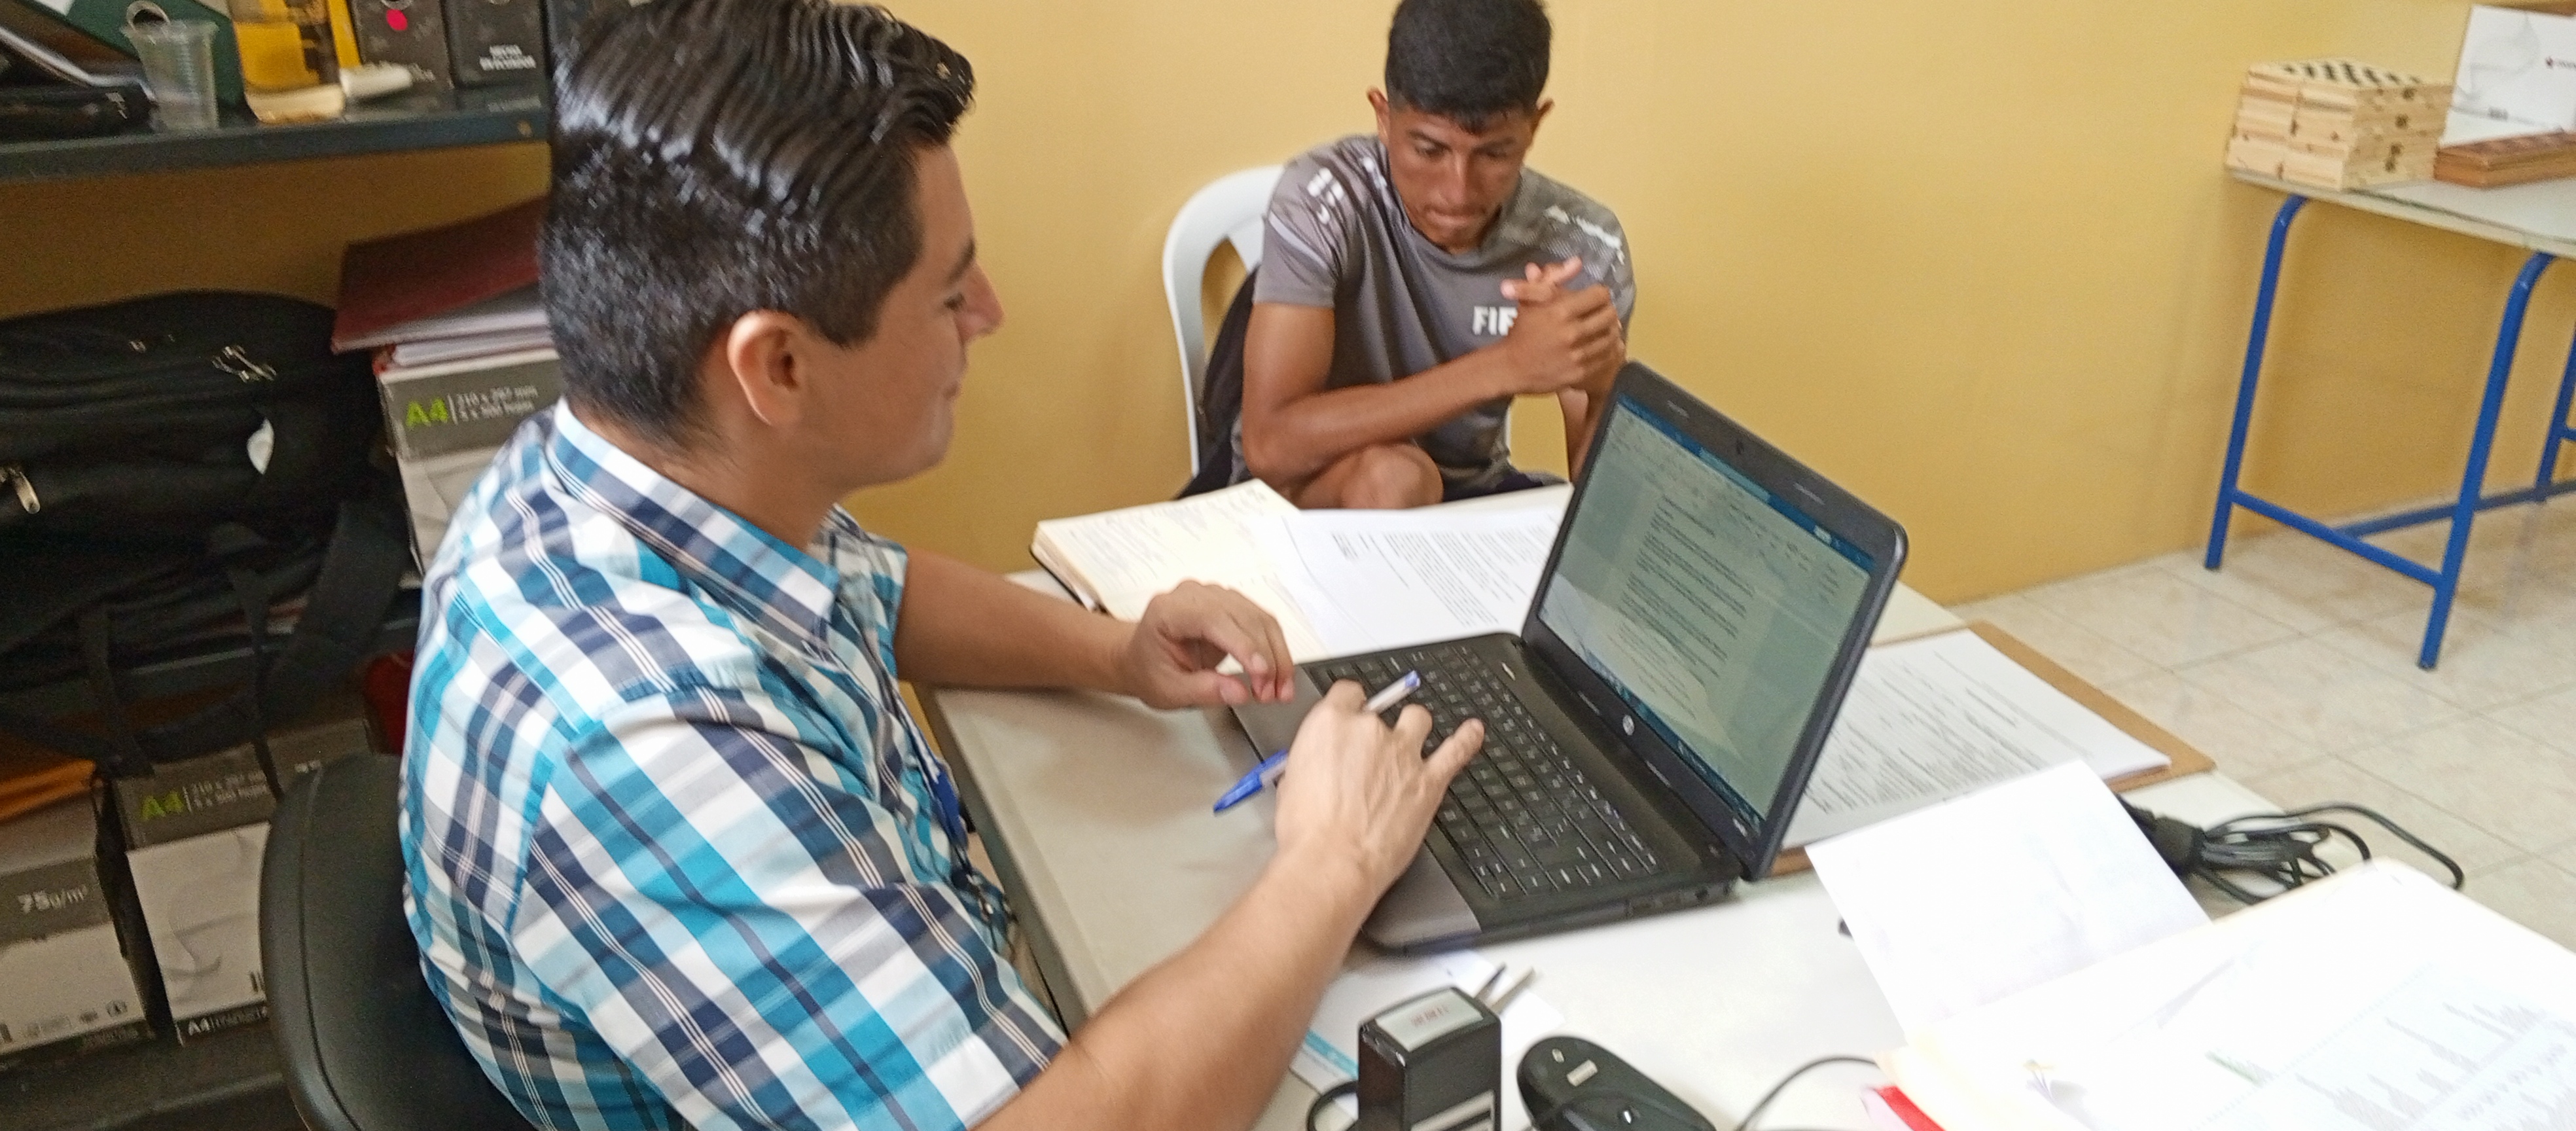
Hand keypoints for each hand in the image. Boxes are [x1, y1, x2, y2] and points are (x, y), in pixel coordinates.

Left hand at [1117, 582, 1295, 708]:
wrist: (1142, 658)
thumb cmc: (1149, 671)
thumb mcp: (1168, 691)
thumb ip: (1203, 690)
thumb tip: (1240, 692)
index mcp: (1169, 610)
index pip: (1214, 619)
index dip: (1243, 645)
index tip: (1263, 673)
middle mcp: (1195, 595)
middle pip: (1243, 617)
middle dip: (1266, 657)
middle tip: (1274, 694)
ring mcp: (1216, 596)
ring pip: (1260, 619)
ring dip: (1277, 655)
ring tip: (1281, 690)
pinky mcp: (1232, 605)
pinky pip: (1262, 622)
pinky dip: (1275, 650)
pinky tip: (1279, 675)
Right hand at [1271, 681, 1482, 897]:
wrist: (1331, 861)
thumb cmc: (1306, 831)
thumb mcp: (1292, 782)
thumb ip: (1314, 761)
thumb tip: (1322, 764)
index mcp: (1330, 724)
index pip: (1348, 693)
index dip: (1351, 704)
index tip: (1352, 713)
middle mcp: (1369, 731)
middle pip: (1381, 712)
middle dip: (1377, 729)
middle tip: (1370, 752)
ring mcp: (1403, 754)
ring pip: (1418, 720)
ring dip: (1414, 727)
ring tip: (1410, 741)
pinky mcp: (1428, 781)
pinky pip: (1456, 751)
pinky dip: (1466, 739)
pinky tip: (1472, 731)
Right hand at [1497, 258, 1623, 396]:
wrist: (1511, 367)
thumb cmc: (1523, 329)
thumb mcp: (1532, 298)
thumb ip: (1555, 277)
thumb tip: (1577, 262)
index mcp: (1560, 311)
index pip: (1600, 295)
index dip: (1598, 294)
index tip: (1593, 298)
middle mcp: (1571, 333)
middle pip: (1610, 315)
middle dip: (1606, 311)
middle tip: (1599, 313)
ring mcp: (1577, 355)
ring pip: (1611, 336)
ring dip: (1609, 330)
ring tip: (1601, 328)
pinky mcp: (1581, 373)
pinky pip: (1607, 357)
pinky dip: (1608, 349)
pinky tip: (1601, 345)